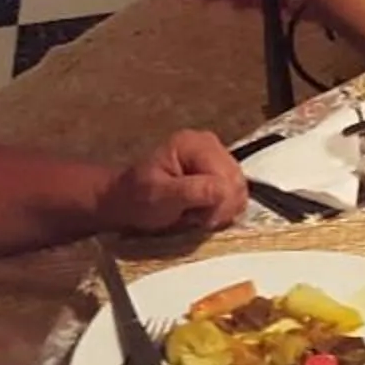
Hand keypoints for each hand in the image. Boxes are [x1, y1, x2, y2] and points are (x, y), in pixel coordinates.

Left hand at [100, 129, 247, 235]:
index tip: (199, 221)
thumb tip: (224, 190)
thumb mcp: (159, 195)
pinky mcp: (220, 170)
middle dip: (221, 207)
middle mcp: (210, 144)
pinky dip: (224, 207)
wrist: (125, 200)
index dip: (218, 204)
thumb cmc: (136, 198)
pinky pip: (236, 192)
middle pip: (236, 181)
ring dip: (223, 209)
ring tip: (197, 214)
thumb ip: (192, 191)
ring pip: (240, 188)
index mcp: (194, 144)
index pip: (225, 178)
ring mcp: (217, 156)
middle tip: (197, 219)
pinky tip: (204, 211)